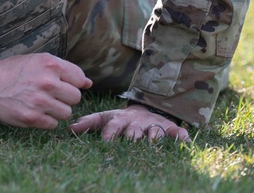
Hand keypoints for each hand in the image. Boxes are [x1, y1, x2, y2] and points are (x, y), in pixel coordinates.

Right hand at [0, 53, 91, 129]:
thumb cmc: (14, 71)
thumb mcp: (39, 61)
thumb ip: (65, 70)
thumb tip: (89, 83)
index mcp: (50, 64)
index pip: (80, 79)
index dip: (72, 83)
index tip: (60, 84)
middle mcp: (47, 82)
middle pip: (76, 97)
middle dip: (65, 97)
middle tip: (50, 94)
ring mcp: (40, 101)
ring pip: (67, 113)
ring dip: (57, 110)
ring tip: (43, 103)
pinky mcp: (32, 118)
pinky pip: (54, 124)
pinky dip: (47, 120)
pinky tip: (36, 111)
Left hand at [69, 104, 190, 141]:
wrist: (143, 111)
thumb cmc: (119, 120)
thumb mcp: (104, 118)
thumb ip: (88, 123)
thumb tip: (69, 129)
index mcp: (120, 121)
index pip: (113, 126)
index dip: (110, 133)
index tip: (106, 141)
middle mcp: (136, 123)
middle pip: (134, 131)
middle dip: (133, 136)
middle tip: (131, 141)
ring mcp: (152, 125)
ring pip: (153, 132)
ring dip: (154, 136)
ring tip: (154, 142)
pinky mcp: (167, 128)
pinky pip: (175, 131)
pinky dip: (180, 135)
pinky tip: (184, 139)